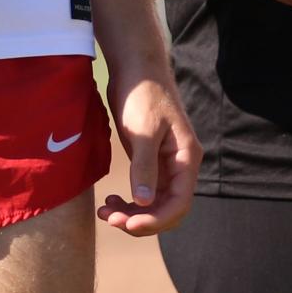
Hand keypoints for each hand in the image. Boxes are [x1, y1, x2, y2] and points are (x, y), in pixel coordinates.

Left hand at [96, 61, 201, 236]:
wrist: (134, 67)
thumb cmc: (141, 94)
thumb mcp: (142, 131)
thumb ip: (144, 167)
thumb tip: (144, 201)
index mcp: (186, 158)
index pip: (179, 203)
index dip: (156, 220)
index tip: (128, 225)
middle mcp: (180, 166)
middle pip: (167, 208)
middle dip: (141, 219)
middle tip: (110, 219)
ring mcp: (165, 164)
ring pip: (154, 202)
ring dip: (132, 212)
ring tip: (105, 212)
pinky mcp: (150, 160)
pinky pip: (144, 190)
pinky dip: (130, 200)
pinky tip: (112, 199)